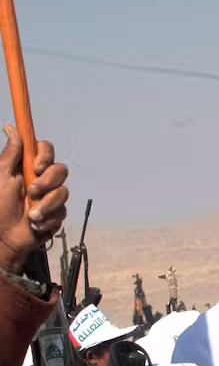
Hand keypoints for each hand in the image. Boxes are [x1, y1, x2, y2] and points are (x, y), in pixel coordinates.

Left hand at [0, 126, 68, 272]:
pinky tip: (36, 224)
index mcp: (27, 167)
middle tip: (32, 193)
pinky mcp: (57, 214)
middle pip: (60, 170)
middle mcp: (42, 180)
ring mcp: (51, 197)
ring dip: (46, 205)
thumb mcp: (1, 177)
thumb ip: (11, 153)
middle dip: (48, 182)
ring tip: (31, 216)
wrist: (4, 238)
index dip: (45, 156)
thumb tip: (11, 127)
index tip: (35, 166)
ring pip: (64, 193)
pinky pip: (62, 212)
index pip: (46, 150)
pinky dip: (48, 219)